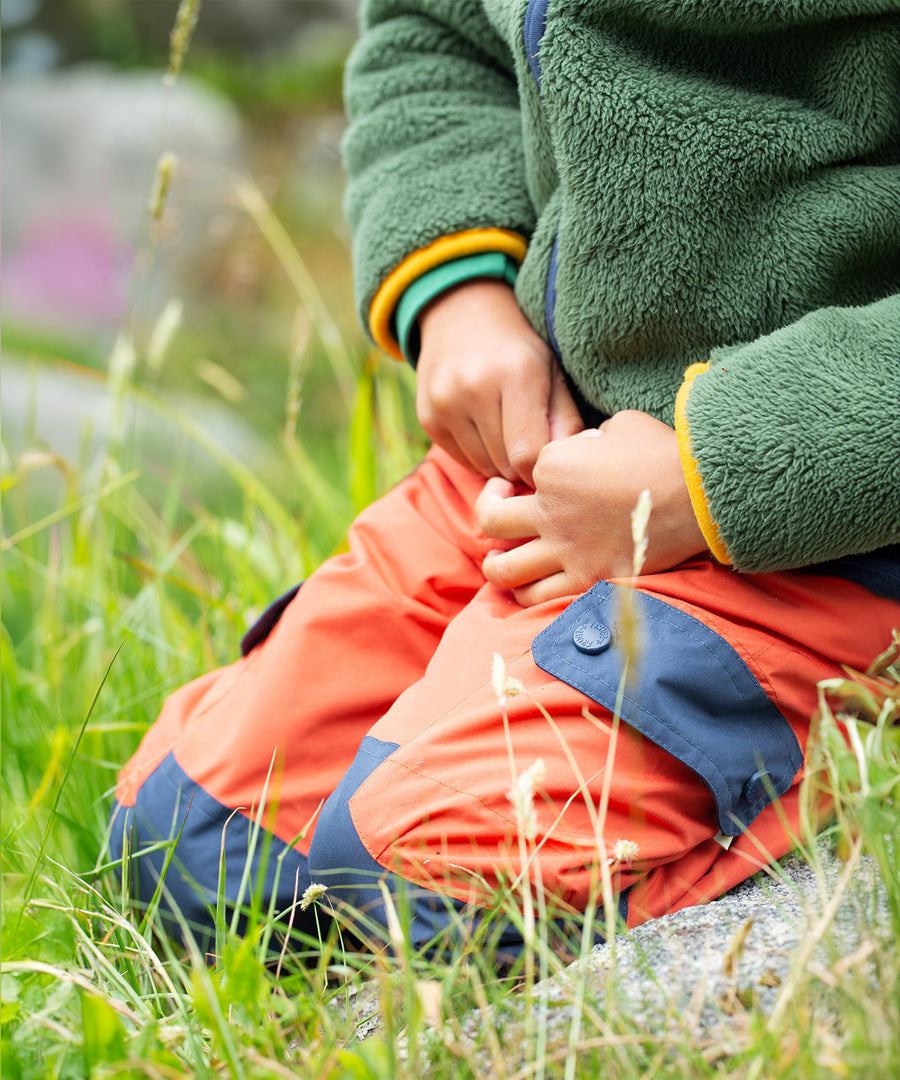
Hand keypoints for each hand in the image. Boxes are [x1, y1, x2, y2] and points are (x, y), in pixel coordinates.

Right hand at [416, 279, 583, 485]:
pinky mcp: (427, 416)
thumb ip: (565, 420)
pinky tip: (483, 426)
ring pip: (483, 467)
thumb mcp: (551, 371)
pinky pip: (461, 460)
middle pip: (505, 465)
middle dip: (522, 464)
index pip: (528, 455)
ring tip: (506, 430)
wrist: (462, 313)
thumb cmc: (518, 348)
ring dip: (499, 461)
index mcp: (516, 373)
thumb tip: (565, 465)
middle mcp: (474, 388)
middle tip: (530, 441)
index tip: (549, 459)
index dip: (542, 466)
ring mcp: (445, 403)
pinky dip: (477, 455)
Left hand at [476, 410, 707, 605]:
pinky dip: (527, 593)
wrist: (702, 497)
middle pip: (491, 522)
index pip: (523, 472)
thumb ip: (588, 439)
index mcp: (553, 466)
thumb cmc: (665, 454)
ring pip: (503, 570)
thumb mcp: (620, 426)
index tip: (548, 474)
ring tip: (504, 558)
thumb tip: (583, 451)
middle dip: (488, 513)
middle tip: (500, 510)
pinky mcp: (588, 580)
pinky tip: (533, 584)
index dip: (532, 472)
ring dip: (497, 565)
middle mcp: (550, 511)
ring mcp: (567, 551)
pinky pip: (538, 598)